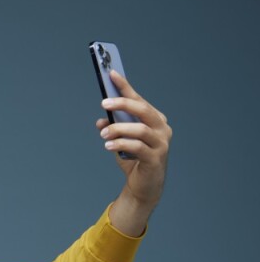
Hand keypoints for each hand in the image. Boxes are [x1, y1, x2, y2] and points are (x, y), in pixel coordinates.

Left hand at [95, 68, 171, 210]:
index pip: (139, 99)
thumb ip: (113, 129)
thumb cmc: (134, 160)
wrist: (143, 187)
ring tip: (103, 134)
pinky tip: (109, 146)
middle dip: (123, 103)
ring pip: (140, 129)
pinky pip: (138, 147)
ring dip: (119, 128)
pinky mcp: (156, 158)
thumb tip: (101, 120)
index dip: (125, 87)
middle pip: (143, 110)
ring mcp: (161, 143)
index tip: (112, 74)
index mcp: (155, 119)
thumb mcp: (121, 141)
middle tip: (104, 103)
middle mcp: (162, 128)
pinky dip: (121, 144)